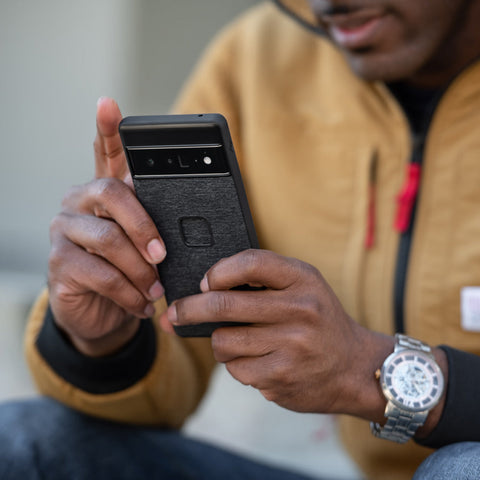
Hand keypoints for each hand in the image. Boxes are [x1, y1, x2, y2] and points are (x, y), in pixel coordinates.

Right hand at [48, 98, 165, 356]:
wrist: (102, 312)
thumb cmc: (129, 271)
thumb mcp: (146, 247)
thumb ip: (157, 226)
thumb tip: (184, 223)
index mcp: (106, 193)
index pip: (106, 154)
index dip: (108, 130)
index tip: (110, 104)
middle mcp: (80, 202)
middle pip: (112, 194)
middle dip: (144, 227)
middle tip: (163, 255)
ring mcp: (64, 230)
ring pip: (108, 239)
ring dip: (140, 270)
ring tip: (156, 288)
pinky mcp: (59, 263)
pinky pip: (101, 274)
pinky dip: (129, 293)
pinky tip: (141, 303)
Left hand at [160, 249, 393, 419]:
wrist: (355, 367)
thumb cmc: (320, 321)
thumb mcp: (304, 286)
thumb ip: (263, 279)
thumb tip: (204, 287)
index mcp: (303, 279)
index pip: (251, 263)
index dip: (218, 271)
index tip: (204, 283)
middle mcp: (300, 310)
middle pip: (224, 305)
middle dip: (189, 309)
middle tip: (174, 313)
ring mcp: (291, 346)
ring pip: (224, 342)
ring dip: (220, 342)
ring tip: (238, 341)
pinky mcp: (282, 378)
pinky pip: (236, 370)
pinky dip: (238, 365)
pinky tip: (259, 361)